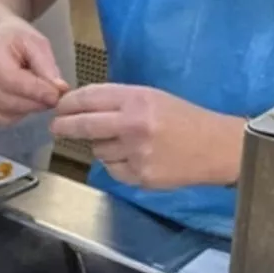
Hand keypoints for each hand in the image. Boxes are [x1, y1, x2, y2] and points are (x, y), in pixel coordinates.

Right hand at [0, 14, 69, 125]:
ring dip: (26, 109)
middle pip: (6, 100)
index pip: (12, 80)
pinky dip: (16, 114)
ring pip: (3, 112)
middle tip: (53, 99)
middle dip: (34, 103)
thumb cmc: (12, 36)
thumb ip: (46, 66)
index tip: (57, 95)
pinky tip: (25, 102)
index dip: (36, 91)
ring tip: (39, 97)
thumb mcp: (34, 41)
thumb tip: (60, 90)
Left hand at [51, 84, 244, 188]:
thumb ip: (116, 99)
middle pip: (84, 125)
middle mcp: (134, 125)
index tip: (58, 106)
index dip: (68, 102)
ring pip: (98, 150)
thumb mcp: (150, 96)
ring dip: (101, 146)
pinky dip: (116, 164)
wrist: (217, 147)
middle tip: (56, 127)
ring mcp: (137, 153)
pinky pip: (112, 169)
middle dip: (64, 125)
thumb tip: (79, 105)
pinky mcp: (141, 176)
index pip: (88, 98)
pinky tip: (135, 157)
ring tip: (124, 141)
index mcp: (136, 99)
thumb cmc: (183, 118)